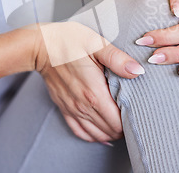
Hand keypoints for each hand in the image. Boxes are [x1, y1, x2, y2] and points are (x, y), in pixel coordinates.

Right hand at [33, 22, 144, 142]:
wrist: (41, 46)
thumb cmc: (69, 42)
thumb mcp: (96, 44)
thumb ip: (118, 59)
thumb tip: (138, 71)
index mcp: (94, 92)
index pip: (117, 121)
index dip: (130, 121)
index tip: (138, 113)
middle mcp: (83, 105)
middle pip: (109, 130)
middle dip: (123, 128)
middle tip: (133, 118)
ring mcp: (72, 108)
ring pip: (95, 134)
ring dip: (109, 133)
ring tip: (120, 126)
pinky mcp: (63, 107)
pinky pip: (79, 131)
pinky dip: (92, 136)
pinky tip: (101, 134)